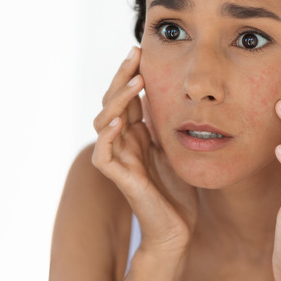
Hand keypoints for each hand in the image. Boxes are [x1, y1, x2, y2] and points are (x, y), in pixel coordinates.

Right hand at [92, 46, 197, 256]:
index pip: (125, 97)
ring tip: (136, 82)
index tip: (140, 50)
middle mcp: (122, 142)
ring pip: (103, 122)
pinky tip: (119, 122)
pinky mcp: (119, 179)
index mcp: (134, 134)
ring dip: (118, 100)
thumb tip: (169, 89)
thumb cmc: (177, 191)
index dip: (129, 74)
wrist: (177, 229)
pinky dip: (107, 137)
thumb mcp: (175, 146)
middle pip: (111, 102)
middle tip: (135, 54)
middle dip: (121, 77)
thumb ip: (166, 122)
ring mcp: (118, 159)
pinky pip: (103, 154)